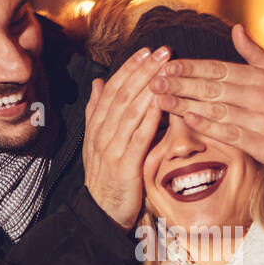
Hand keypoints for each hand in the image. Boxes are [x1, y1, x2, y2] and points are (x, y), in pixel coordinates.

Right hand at [83, 46, 168, 227]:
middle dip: (144, 70)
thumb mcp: (96, 141)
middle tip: (163, 51)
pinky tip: (162, 102)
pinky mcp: (124, 164)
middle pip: (123, 94)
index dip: (130, 68)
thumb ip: (97, 111)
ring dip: (149, 86)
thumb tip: (97, 82)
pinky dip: (149, 117)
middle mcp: (102, 133)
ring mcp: (111, 148)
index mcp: (96, 125)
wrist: (100, 213)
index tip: (147, 51)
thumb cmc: (106, 177)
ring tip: (167, 69)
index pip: (112, 89)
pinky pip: (138, 136)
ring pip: (130, 110)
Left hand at [149, 23, 263, 172]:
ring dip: (184, 104)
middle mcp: (259, 95)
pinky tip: (186, 119)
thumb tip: (235, 29)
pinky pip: (227, 132)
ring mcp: (259, 119)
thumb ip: (256, 54)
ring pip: (215, 109)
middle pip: (211, 87)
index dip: (190, 67)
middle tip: (154, 81)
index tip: (167, 65)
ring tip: (160, 100)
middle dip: (180, 83)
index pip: (218, 68)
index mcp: (261, 77)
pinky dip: (206, 125)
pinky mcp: (259, 143)